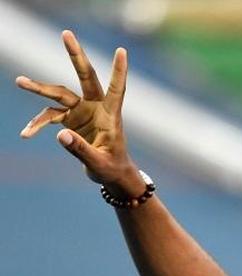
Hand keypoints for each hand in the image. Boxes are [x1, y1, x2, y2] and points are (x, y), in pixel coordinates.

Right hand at [15, 30, 140, 195]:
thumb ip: (80, 150)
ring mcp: (82, 111)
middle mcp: (96, 108)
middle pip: (85, 77)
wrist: (110, 175)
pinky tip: (26, 133)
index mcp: (111, 115)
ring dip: (40, 89)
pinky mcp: (70, 119)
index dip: (118, 71)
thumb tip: (60, 135)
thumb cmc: (112, 168)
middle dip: (75, 55)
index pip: (116, 89)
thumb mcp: (98, 162)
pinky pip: (49, 116)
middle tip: (66, 34)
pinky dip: (37, 124)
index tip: (122, 51)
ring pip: (59, 94)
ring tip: (20, 81)